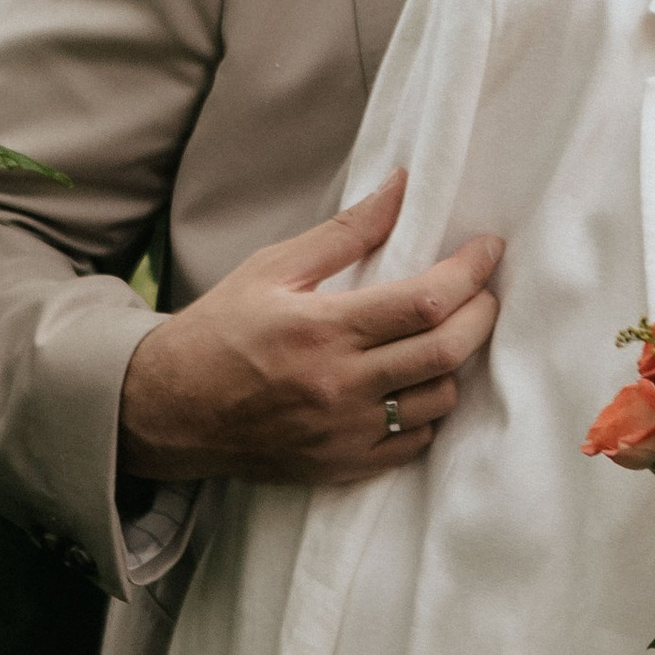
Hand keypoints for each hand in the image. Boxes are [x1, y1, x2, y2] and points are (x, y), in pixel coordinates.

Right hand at [116, 169, 501, 484]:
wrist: (166, 411)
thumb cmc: (219, 331)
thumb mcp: (272, 267)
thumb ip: (344, 231)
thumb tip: (401, 187)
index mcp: (322, 329)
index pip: (425, 300)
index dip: (470, 272)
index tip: (488, 248)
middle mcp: (339, 386)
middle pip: (447, 351)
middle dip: (483, 313)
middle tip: (484, 290)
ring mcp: (343, 433)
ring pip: (439, 399)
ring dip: (454, 363)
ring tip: (442, 335)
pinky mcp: (341, 466)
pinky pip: (414, 444)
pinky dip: (427, 411)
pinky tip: (413, 384)